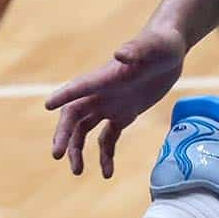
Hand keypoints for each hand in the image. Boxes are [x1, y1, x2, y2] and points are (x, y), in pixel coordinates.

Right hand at [46, 23, 187, 177]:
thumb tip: (120, 53)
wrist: (170, 50)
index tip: (48, 106)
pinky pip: (108, 137)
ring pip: (85, 129)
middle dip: (63, 134)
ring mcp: (111, 103)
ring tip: (77, 172)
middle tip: (57, 155)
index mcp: (105, 77)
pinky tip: (107, 173)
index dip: (63, 97)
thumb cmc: (161, 44)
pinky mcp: (124, 113)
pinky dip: (105, 155)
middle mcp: (102, 92)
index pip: (78, 88)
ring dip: (78, 149)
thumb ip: (137, 49)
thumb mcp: (154, 47)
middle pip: (74, 115)